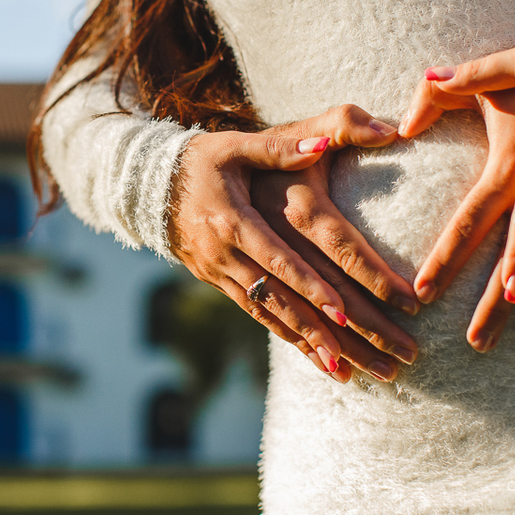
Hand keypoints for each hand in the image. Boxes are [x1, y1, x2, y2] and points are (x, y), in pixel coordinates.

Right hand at [168, 104, 416, 382]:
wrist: (150, 185)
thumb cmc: (204, 159)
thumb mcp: (237, 145)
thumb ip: (282, 146)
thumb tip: (325, 142)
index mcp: (232, 219)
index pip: (275, 258)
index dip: (307, 286)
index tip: (341, 312)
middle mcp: (225, 254)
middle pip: (278, 299)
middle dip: (322, 331)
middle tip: (364, 356)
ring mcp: (221, 273)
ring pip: (270, 316)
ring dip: (309, 345)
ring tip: (348, 372)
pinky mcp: (221, 284)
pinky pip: (259, 317)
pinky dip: (290, 339)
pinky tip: (321, 362)